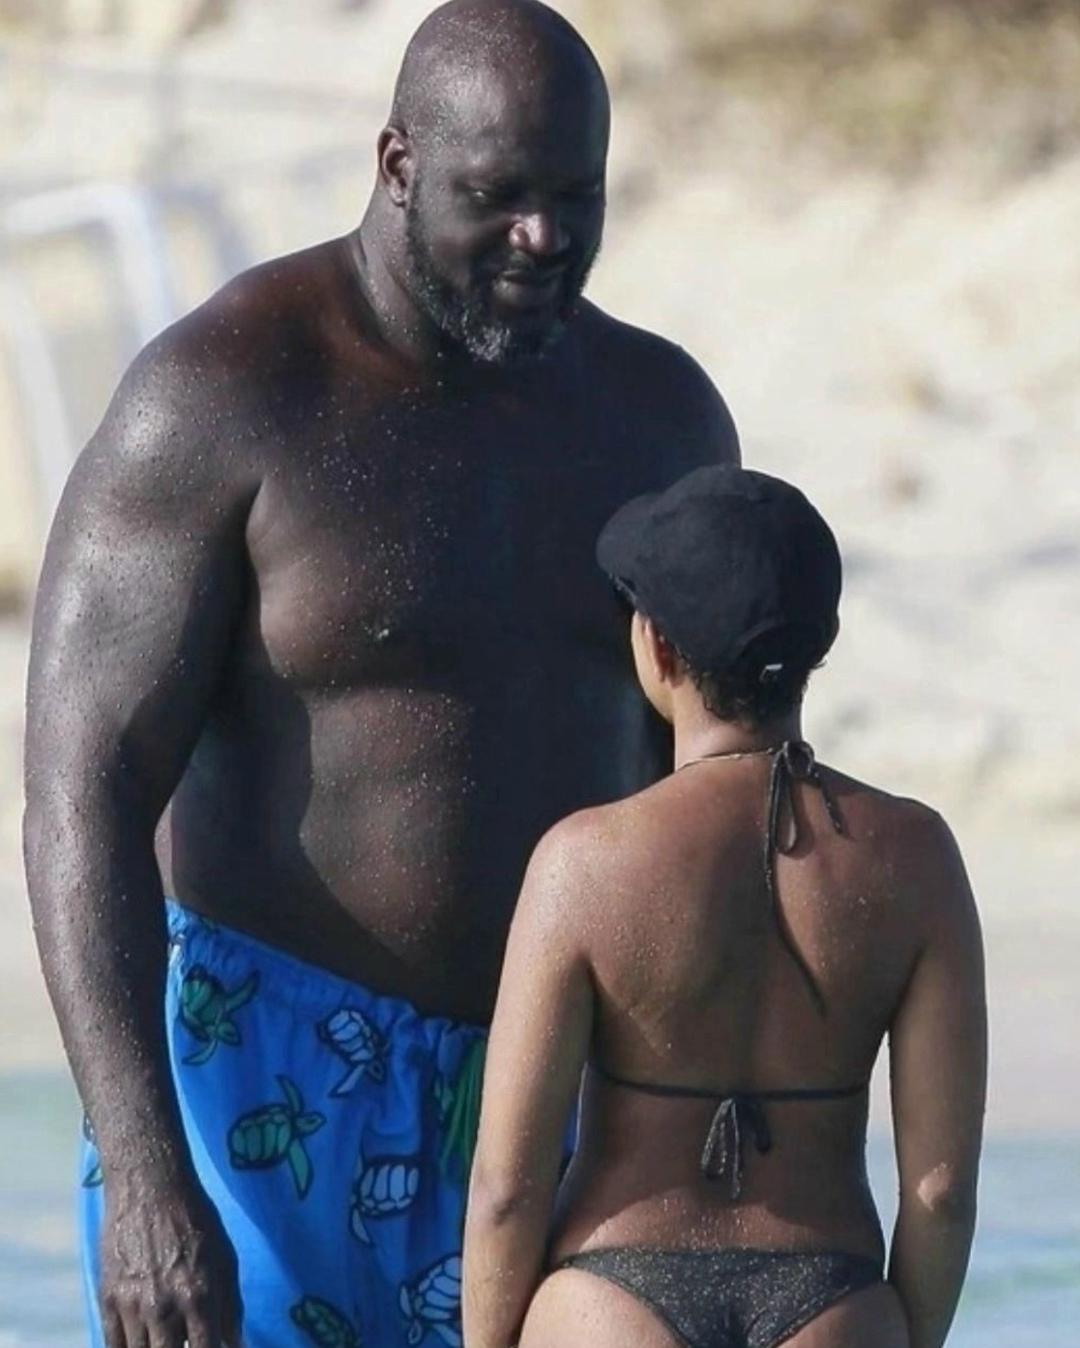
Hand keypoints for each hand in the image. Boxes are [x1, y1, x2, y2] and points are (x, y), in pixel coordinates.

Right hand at [99, 1171, 242, 1347]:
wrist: (149, 1187)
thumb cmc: (195, 1220)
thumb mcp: (225, 1258)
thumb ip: (231, 1307)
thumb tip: (237, 1344)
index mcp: (199, 1296)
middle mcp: (164, 1307)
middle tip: (184, 1341)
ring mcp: (132, 1306)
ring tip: (167, 1339)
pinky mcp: (107, 1300)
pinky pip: (111, 1346)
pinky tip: (140, 1344)